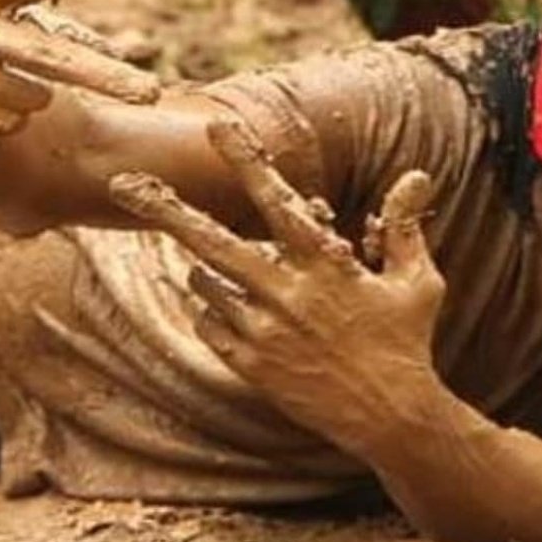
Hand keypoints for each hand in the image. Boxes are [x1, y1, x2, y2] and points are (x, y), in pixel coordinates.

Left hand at [108, 112, 445, 454]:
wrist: (391, 416)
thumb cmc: (407, 342)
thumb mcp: (417, 280)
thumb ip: (404, 225)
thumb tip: (417, 176)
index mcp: (324, 262)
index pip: (276, 197)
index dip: (246, 158)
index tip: (217, 125)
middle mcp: (286, 292)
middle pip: (212, 243)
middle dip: (166, 211)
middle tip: (123, 184)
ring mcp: (263, 332)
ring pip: (206, 284)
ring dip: (203, 266)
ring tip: (213, 266)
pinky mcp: (252, 367)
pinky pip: (210, 326)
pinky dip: (211, 309)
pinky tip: (226, 306)